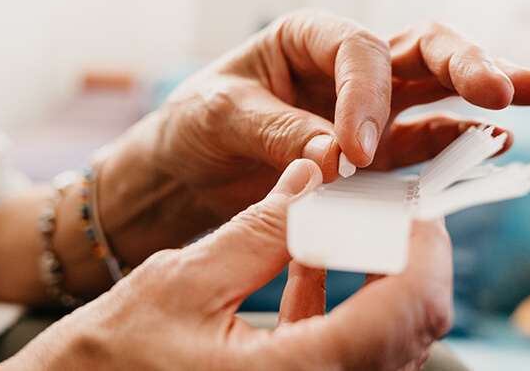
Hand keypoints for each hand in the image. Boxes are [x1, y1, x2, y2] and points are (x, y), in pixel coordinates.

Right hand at [0, 159, 453, 369]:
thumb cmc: (107, 360)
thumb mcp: (182, 281)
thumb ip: (259, 229)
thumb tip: (312, 177)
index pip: (404, 308)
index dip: (422, 245)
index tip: (411, 200)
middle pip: (410, 328)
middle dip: (405, 258)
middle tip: (383, 206)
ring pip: (383, 341)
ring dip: (374, 276)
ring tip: (343, 221)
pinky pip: (343, 351)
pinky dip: (336, 303)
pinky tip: (303, 259)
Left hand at [97, 11, 529, 265]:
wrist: (187, 172)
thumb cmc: (196, 125)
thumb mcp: (221, 117)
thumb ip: (278, 132)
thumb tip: (338, 158)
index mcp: (307, 38)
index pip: (356, 52)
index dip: (366, 97)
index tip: (354, 151)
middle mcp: (345, 67)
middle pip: (420, 52)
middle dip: (465, 65)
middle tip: (506, 88)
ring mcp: (368, 110)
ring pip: (436, 92)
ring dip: (479, 98)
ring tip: (526, 101)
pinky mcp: (374, 155)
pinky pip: (421, 146)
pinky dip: (454, 148)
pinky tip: (490, 147)